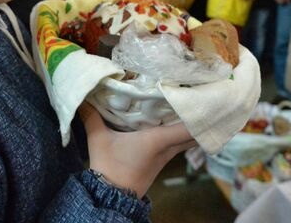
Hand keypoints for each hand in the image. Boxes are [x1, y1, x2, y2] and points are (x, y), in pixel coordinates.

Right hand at [80, 103, 196, 197]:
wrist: (110, 196)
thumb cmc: (108, 167)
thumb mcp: (98, 139)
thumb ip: (91, 116)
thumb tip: (81, 96)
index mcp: (157, 140)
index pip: (188, 128)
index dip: (202, 115)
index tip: (209, 99)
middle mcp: (167, 148)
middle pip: (193, 132)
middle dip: (200, 116)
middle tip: (203, 97)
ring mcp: (166, 156)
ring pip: (186, 138)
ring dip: (191, 124)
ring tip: (192, 105)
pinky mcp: (161, 161)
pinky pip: (178, 143)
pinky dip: (181, 132)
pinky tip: (176, 122)